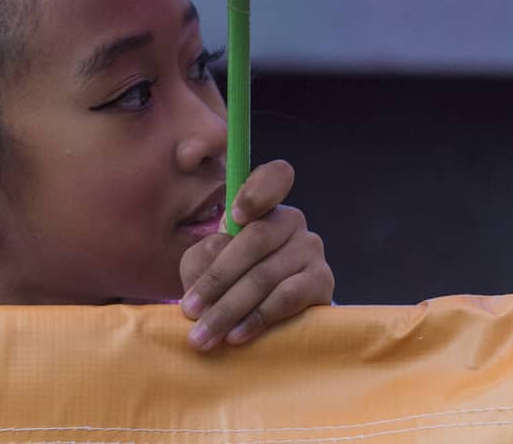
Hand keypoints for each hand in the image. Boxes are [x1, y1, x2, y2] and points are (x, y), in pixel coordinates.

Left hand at [177, 159, 333, 350]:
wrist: (266, 321)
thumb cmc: (229, 285)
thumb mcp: (204, 266)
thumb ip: (202, 257)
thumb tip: (214, 258)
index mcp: (263, 206)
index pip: (275, 177)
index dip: (257, 191)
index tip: (233, 215)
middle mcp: (291, 221)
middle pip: (256, 239)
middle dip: (217, 279)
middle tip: (190, 311)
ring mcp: (310, 248)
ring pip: (266, 274)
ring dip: (229, 309)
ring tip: (203, 335)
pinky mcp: (322, 280)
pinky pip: (287, 296)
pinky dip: (257, 318)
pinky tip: (236, 335)